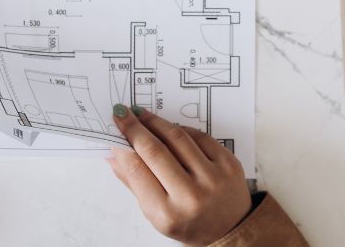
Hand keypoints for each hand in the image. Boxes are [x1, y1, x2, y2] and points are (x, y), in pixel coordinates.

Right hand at [108, 105, 251, 245]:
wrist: (230, 229)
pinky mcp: (229, 164)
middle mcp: (191, 196)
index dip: (123, 147)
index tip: (115, 131)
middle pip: (155, 151)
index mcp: (168, 214)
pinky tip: (169, 127)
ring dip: (156, 122)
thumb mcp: (157, 214)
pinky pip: (200, 136)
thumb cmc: (190, 223)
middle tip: (124, 114)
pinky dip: (181, 128)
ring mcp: (213, 178)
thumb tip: (114, 153)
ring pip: (177, 137)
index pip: (137, 170)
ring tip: (143, 115)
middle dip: (135, 128)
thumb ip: (134, 184)